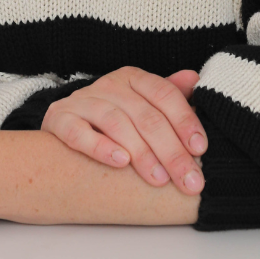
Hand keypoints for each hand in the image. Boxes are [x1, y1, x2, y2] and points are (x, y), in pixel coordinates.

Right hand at [41, 67, 206, 193]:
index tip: (200, 149)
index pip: (165, 95)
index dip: (185, 121)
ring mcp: (82, 100)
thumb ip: (169, 94)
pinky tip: (119, 162)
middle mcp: (109, 85)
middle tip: (188, 179)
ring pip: (117, 123)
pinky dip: (100, 146)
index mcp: (134, 79)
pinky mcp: (59, 118)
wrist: (61, 125)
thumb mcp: (142, 103)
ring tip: (158, 178)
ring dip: (142, 153)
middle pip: (146, 116)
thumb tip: (195, 79)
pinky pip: (79, 132)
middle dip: (171, 151)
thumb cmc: (110, 118)